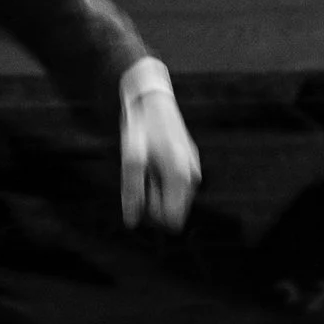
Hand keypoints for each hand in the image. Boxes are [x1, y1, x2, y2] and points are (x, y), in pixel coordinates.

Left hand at [120, 72, 200, 231]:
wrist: (152, 100)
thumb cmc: (140, 129)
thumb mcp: (130, 160)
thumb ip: (132, 193)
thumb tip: (132, 223)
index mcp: (180, 177)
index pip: (173, 221)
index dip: (152, 215)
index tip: (142, 193)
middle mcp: (192, 176)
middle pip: (173, 212)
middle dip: (154, 203)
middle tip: (142, 176)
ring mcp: (194, 169)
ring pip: (175, 200)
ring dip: (157, 191)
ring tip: (148, 167)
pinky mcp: (190, 163)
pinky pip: (176, 186)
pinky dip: (162, 180)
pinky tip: (154, 162)